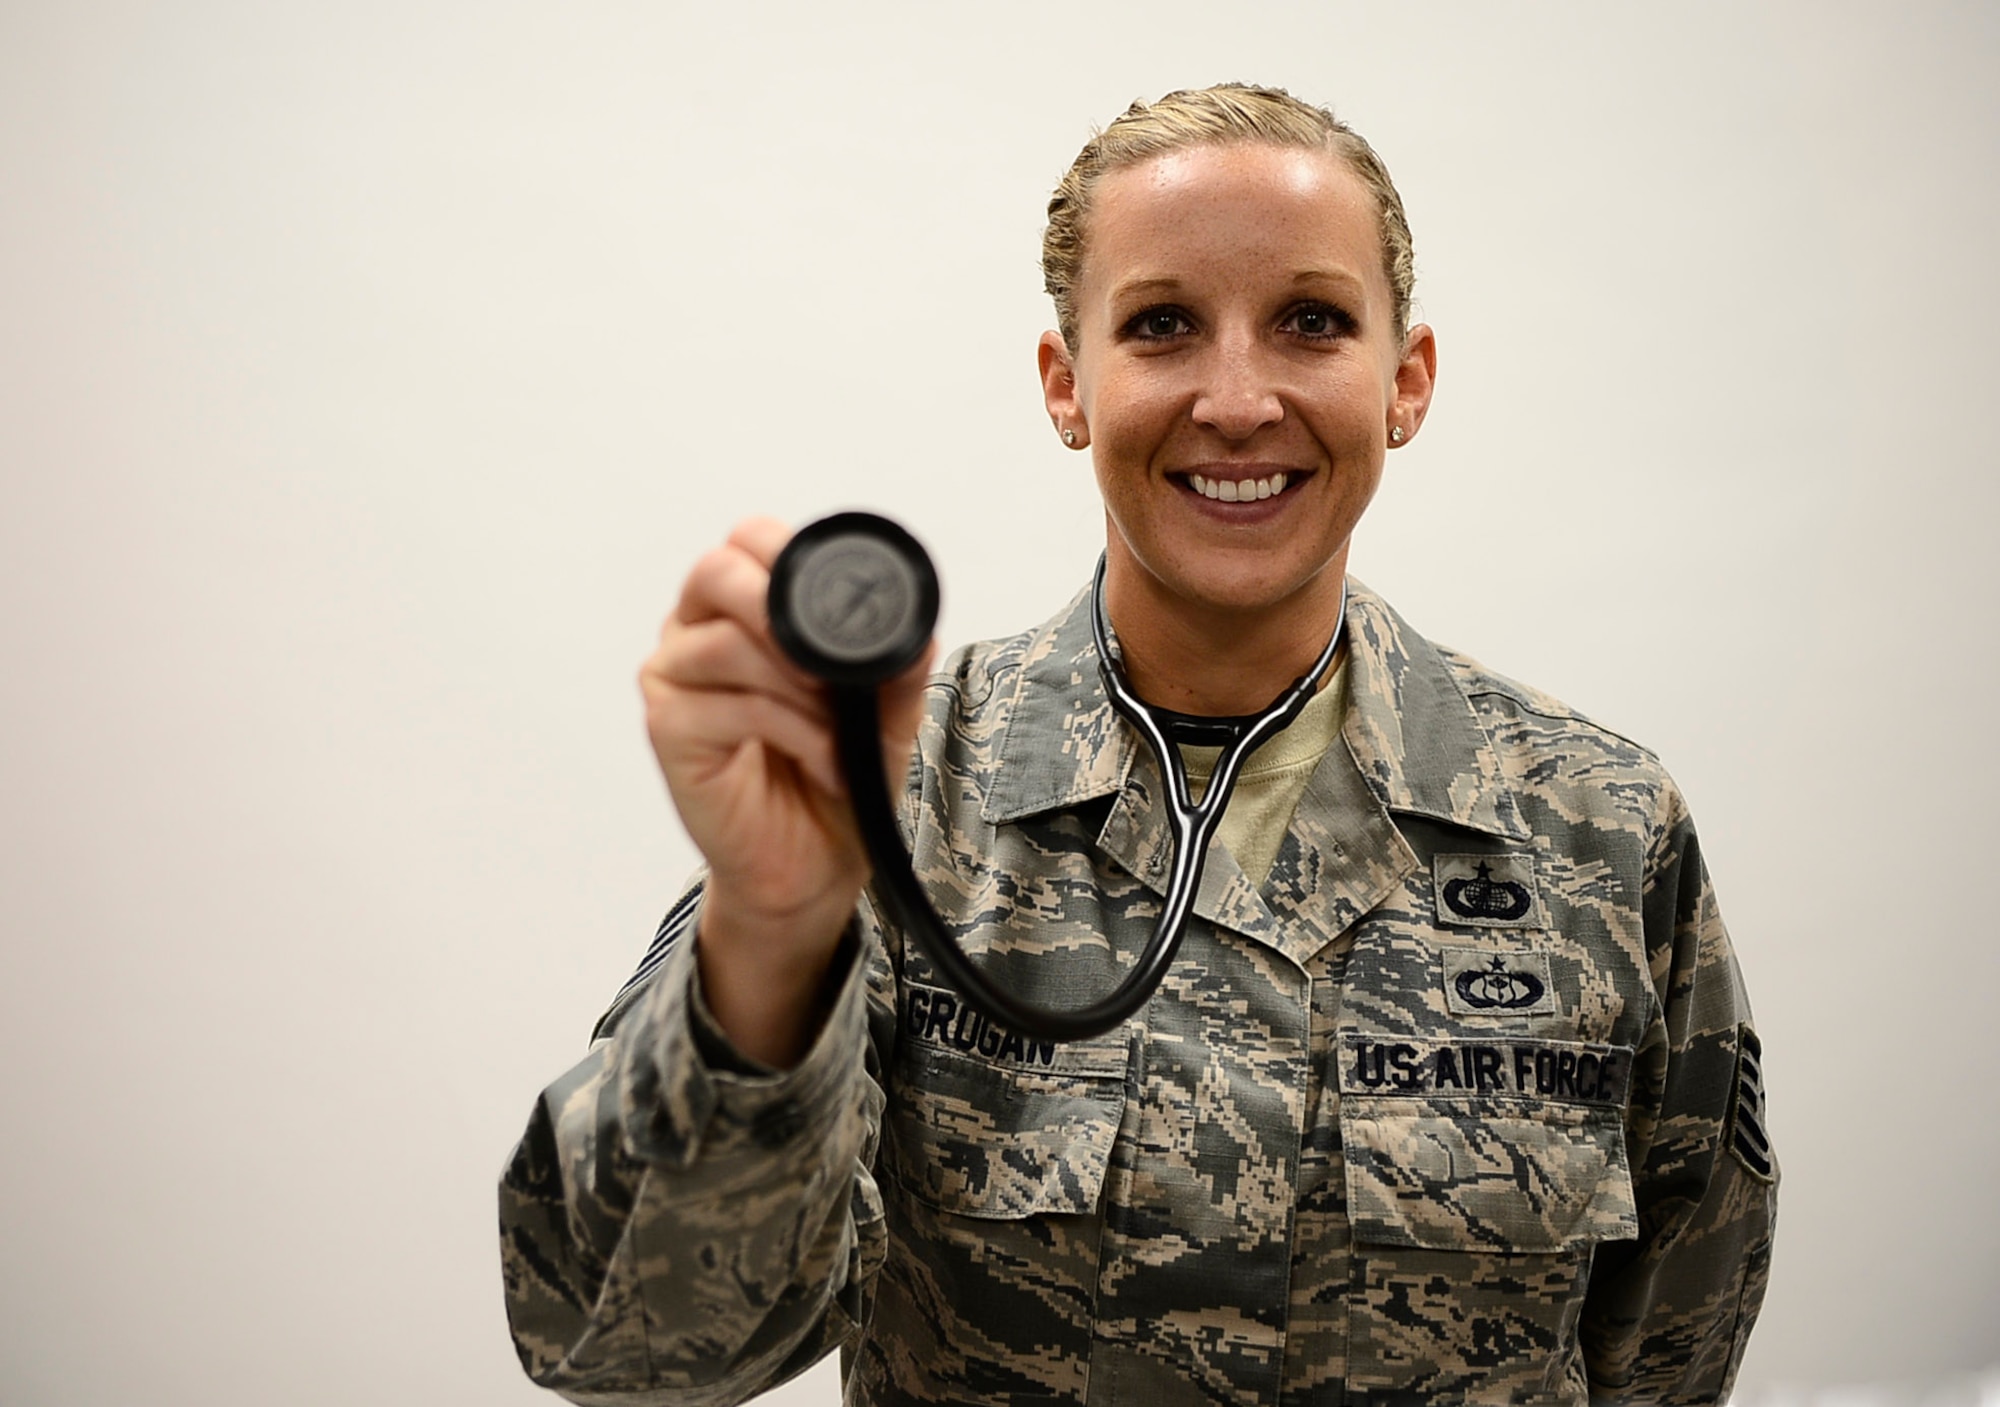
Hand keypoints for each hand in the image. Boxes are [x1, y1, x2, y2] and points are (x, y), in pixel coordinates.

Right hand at [640, 517, 934, 1063]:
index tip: (842, 608)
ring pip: (728, 643)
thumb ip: (898, 664)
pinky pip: (733, 706)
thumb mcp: (888, 711)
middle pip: (716, 571)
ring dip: (803, 687)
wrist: (816, 864)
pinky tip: (825, 763)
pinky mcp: (668, 730)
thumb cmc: (839, 774)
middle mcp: (693, 631)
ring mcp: (673, 678)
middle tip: (835, 667)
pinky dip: (796, 732)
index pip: (748, 539)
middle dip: (784, 611)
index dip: (793, 557)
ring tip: (840, 732)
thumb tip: (914, 626)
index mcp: (740, 606)